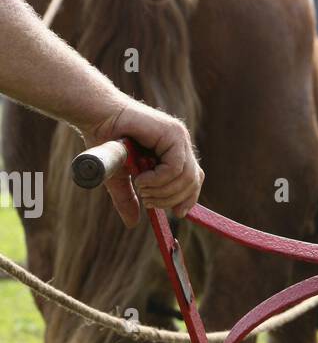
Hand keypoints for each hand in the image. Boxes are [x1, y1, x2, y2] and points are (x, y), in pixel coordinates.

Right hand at [85, 101, 203, 227]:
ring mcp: (178, 136)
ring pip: (186, 177)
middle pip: (193, 181)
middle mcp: (180, 143)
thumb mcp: (120, 179)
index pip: (194, 179)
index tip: (177, 213)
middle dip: (171, 199)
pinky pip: (175, 167)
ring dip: (162, 191)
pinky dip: (159, 180)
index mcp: (174, 151)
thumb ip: (128, 199)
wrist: (97, 119)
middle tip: (148, 201)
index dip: (188, 198)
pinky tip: (142, 179)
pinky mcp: (171, 132)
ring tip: (141, 189)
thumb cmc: (106, 143)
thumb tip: (132, 223)